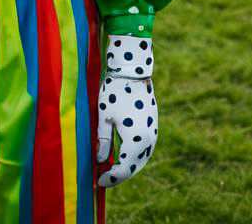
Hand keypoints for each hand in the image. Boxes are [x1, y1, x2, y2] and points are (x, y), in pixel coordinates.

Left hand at [97, 36, 157, 186]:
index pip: (124, 169)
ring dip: (128, 165)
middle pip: (134, 167)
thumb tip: (100, 161)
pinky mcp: (154, 126)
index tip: (97, 181)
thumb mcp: (104, 117)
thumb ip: (103, 141)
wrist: (133, 71)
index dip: (110, 178)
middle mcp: (149, 140)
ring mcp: (154, 133)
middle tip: (103, 177)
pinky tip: (123, 154)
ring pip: (141, 159)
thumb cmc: (114, 92)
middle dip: (119, 175)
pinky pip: (145, 148)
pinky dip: (134, 155)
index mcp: (136, 141)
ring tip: (111, 167)